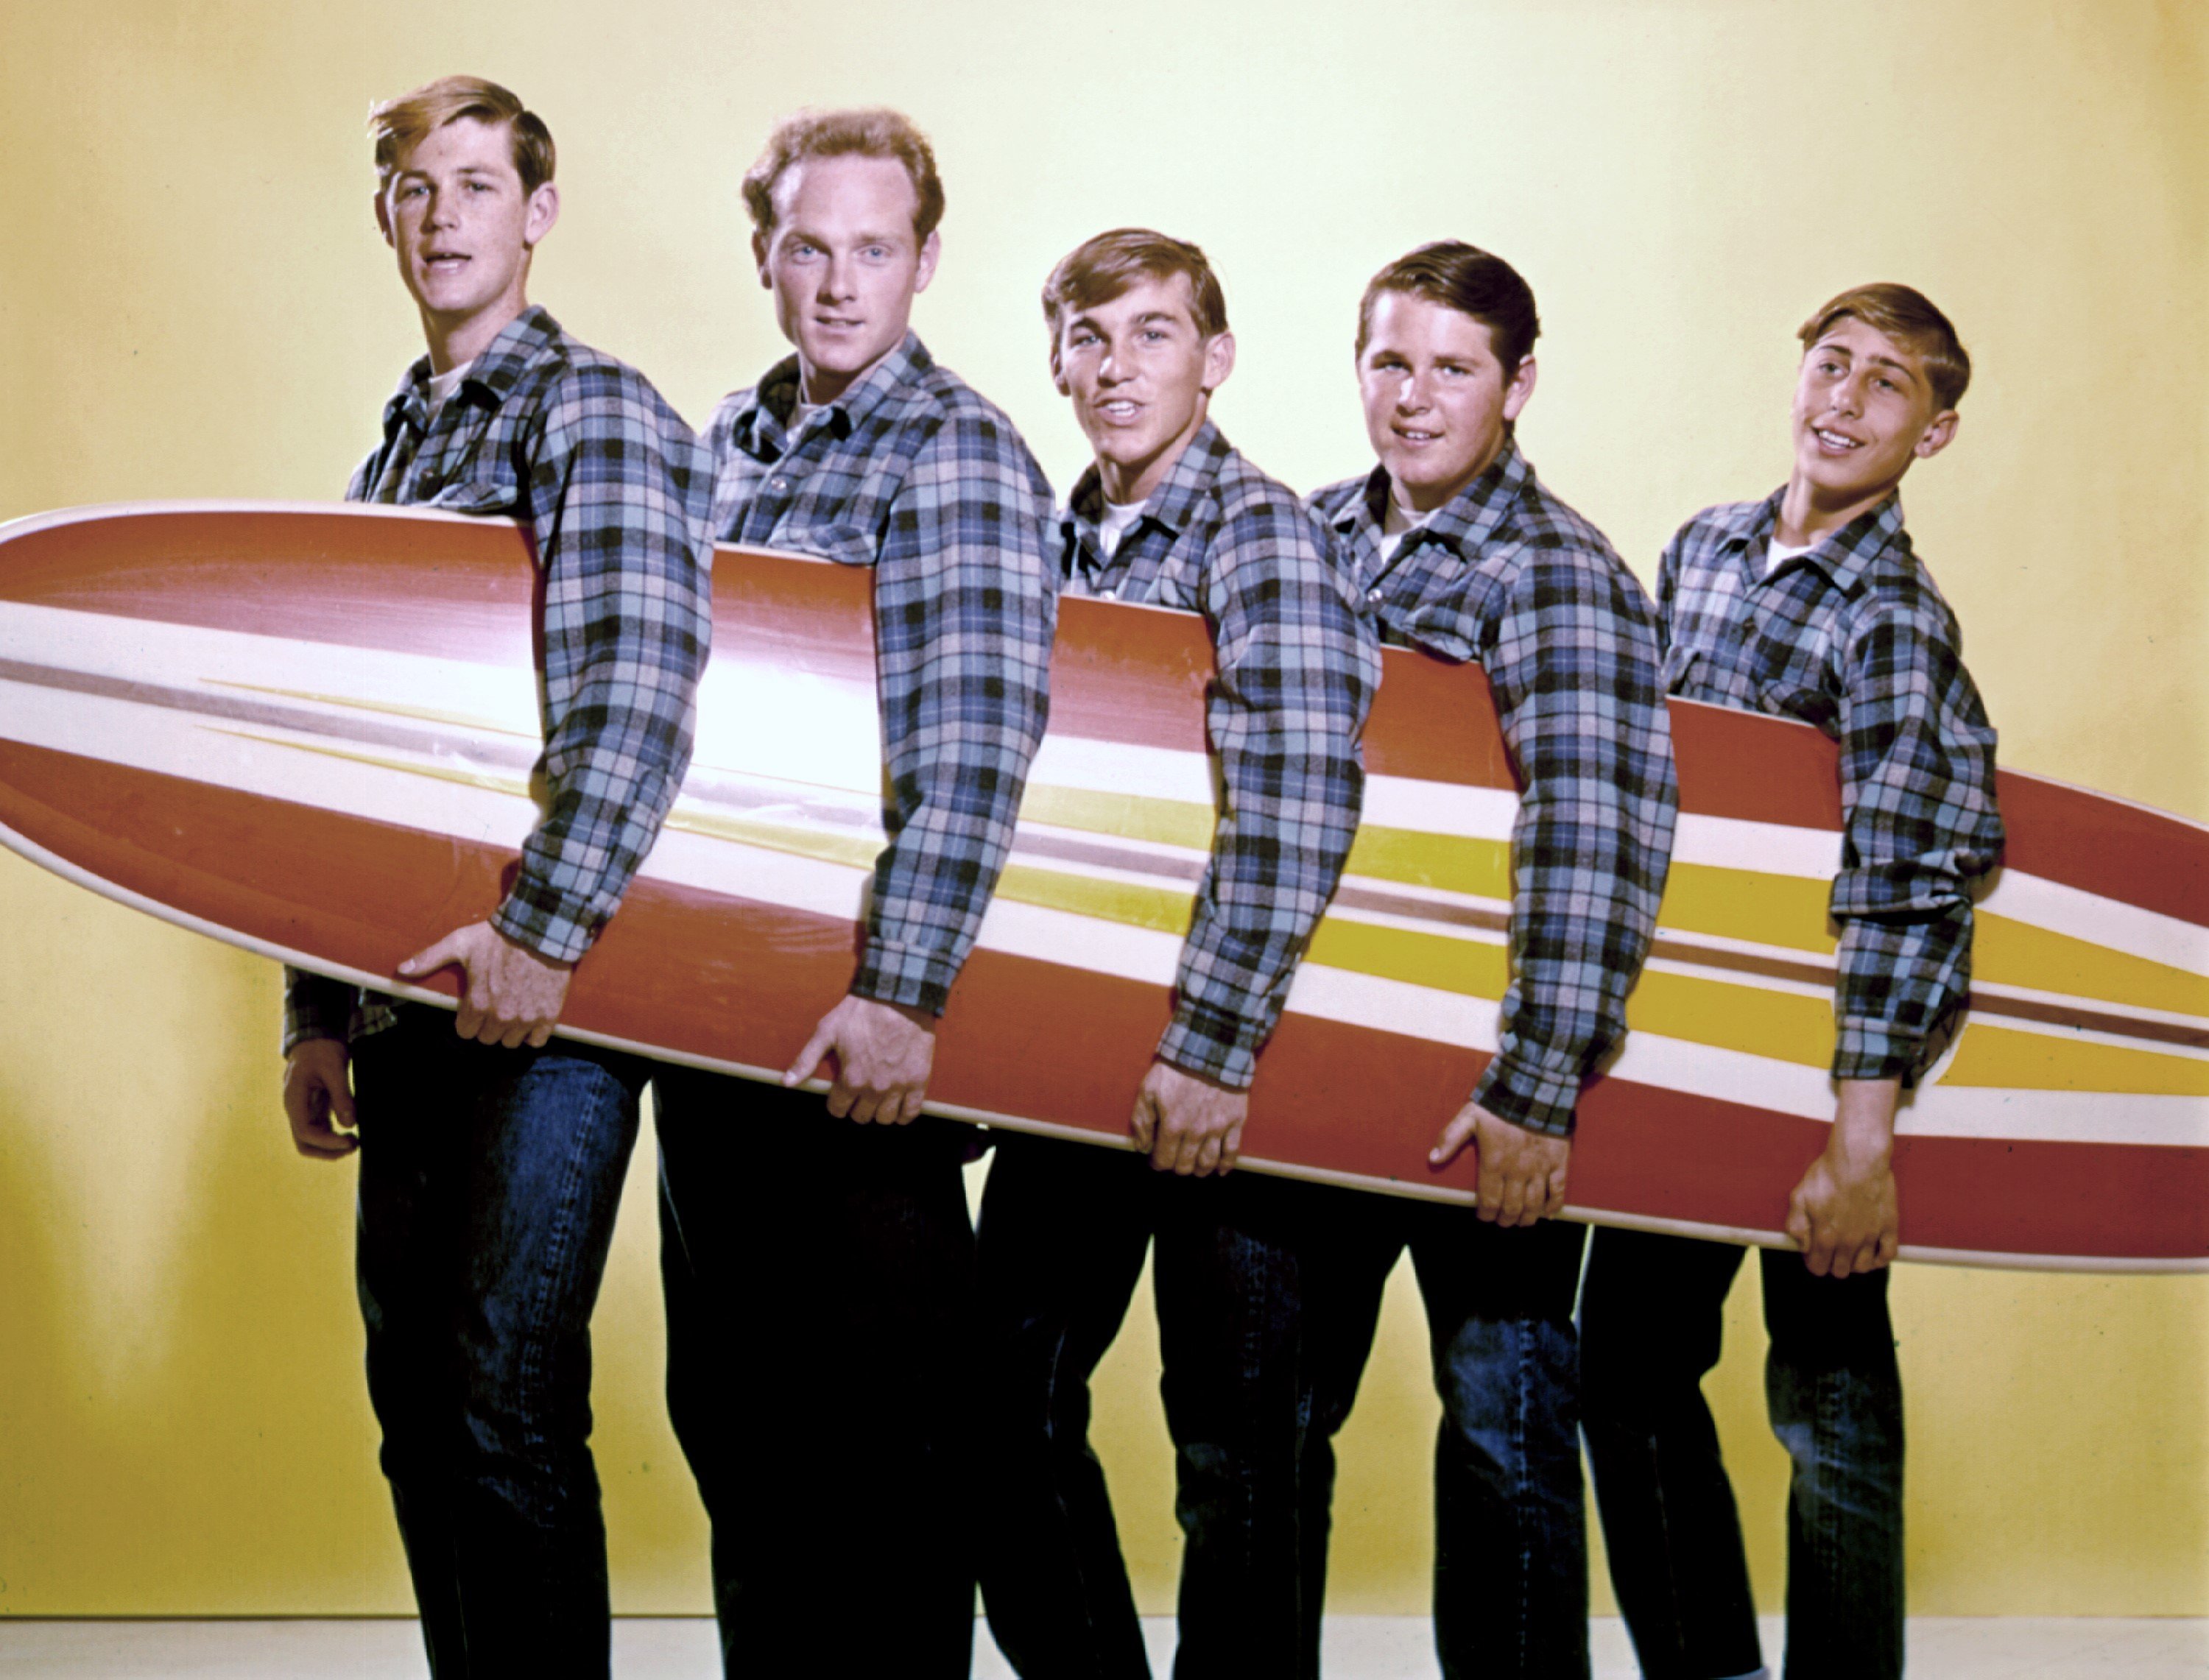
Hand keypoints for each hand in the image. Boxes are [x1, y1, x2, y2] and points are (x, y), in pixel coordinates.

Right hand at [283, 1037, 357, 1159]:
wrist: (315, 1039)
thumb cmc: (321, 1050)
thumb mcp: (334, 1069)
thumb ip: (342, 1096)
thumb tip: (350, 1124)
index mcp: (294, 1099)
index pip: (305, 1132)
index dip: (327, 1142)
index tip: (350, 1140)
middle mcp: (295, 1109)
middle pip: (304, 1143)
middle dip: (327, 1151)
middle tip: (353, 1145)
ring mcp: (303, 1111)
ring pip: (310, 1140)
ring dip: (331, 1147)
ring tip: (355, 1142)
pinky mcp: (312, 1110)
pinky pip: (319, 1131)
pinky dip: (333, 1137)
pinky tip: (350, 1134)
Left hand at [397, 920, 574, 1048]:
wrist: (539, 929)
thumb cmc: (498, 936)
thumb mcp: (459, 943)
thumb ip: (430, 959)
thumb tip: (401, 970)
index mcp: (477, 1003)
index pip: (466, 1032)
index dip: (468, 1020)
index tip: (475, 1007)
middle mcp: (500, 1016)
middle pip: (487, 1038)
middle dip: (487, 1025)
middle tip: (494, 1007)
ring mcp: (525, 1018)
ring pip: (510, 1042)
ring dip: (510, 1030)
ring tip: (512, 1012)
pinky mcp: (548, 1015)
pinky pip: (537, 1040)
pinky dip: (533, 1034)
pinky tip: (531, 1019)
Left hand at [784, 994, 937, 1124]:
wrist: (897, 996)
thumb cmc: (860, 1011)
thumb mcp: (827, 1031)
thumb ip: (806, 1059)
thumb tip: (786, 1083)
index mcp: (851, 1079)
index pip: (838, 1109)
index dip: (836, 1103)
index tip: (840, 1095)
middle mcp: (874, 1088)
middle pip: (862, 1116)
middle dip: (857, 1108)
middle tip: (859, 1095)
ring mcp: (898, 1086)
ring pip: (884, 1118)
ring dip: (878, 1113)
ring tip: (877, 1101)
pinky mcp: (918, 1080)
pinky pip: (911, 1112)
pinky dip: (903, 1115)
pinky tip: (898, 1109)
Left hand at [1129, 1061, 1247, 1175]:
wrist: (1208, 1049)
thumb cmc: (1175, 1068)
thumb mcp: (1148, 1089)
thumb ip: (1141, 1120)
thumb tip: (1142, 1146)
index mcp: (1172, 1125)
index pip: (1164, 1160)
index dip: (1158, 1164)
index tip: (1157, 1159)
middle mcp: (1195, 1132)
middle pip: (1185, 1165)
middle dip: (1177, 1167)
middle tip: (1175, 1159)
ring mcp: (1217, 1128)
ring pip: (1208, 1163)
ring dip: (1199, 1170)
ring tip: (1195, 1167)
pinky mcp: (1235, 1121)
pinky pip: (1232, 1152)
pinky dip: (1226, 1165)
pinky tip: (1220, 1170)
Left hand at [1431, 1099, 1568, 1225]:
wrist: (1535, 1089)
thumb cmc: (1499, 1104)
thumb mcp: (1469, 1117)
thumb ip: (1450, 1138)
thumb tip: (1433, 1158)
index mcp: (1494, 1163)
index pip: (1489, 1201)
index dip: (1486, 1214)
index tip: (1484, 1216)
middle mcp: (1517, 1171)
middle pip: (1512, 1208)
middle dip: (1505, 1219)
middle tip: (1502, 1221)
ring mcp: (1540, 1168)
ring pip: (1534, 1204)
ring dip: (1527, 1218)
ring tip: (1522, 1221)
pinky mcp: (1558, 1162)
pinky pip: (1558, 1190)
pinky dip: (1554, 1205)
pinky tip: (1548, 1213)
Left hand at [1787, 1077, 1901, 1276]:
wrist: (1858, 1159)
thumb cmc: (1826, 1175)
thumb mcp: (1799, 1196)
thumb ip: (1796, 1225)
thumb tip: (1802, 1246)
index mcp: (1825, 1237)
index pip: (1818, 1267)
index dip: (1813, 1262)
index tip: (1813, 1253)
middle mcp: (1848, 1242)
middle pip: (1840, 1271)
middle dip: (1832, 1264)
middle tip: (1831, 1251)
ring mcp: (1870, 1236)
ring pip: (1863, 1267)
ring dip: (1854, 1264)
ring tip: (1850, 1252)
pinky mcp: (1889, 1227)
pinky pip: (1888, 1255)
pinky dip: (1880, 1259)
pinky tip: (1873, 1253)